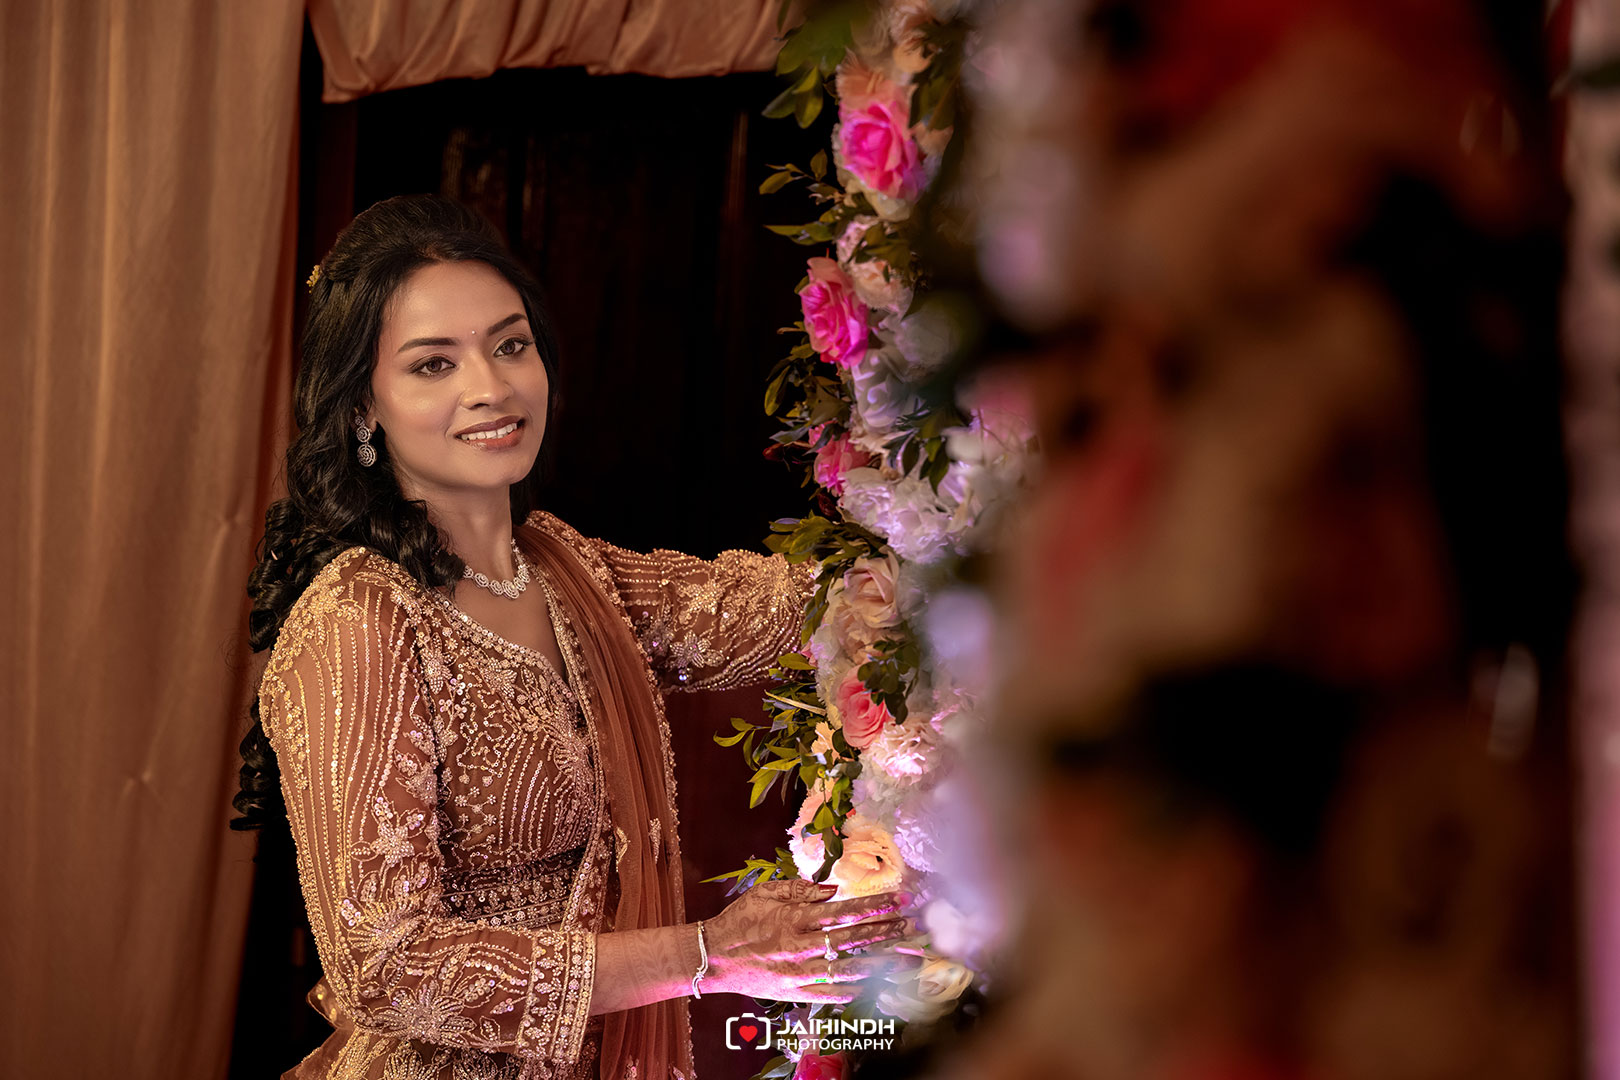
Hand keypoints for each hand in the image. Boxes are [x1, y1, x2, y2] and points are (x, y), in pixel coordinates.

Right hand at [702, 878, 920, 1003]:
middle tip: (912, 927)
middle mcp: (799, 947)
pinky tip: (876, 985)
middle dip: (885, 932)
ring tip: (907, 962)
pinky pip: (830, 994)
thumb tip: (834, 889)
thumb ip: (799, 889)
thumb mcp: (764, 893)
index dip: (873, 906)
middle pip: (851, 940)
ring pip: (848, 970)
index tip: (898, 900)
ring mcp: (798, 974)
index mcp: (793, 918)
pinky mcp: (794, 993)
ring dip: (881, 965)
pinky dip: (854, 990)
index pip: (842, 911)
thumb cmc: (739, 921)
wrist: (712, 959)